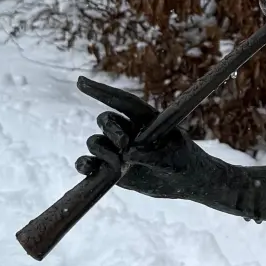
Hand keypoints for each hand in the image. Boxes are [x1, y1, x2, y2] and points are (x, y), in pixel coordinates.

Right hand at [73, 77, 216, 199]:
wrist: (184, 183)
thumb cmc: (185, 163)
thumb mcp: (175, 157)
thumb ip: (153, 155)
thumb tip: (127, 154)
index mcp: (145, 118)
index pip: (122, 101)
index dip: (101, 91)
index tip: (80, 82)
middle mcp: (129, 131)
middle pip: (106, 120)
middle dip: (111, 129)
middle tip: (123, 144)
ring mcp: (118, 150)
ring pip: (96, 141)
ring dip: (102, 151)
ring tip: (119, 166)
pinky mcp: (111, 168)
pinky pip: (89, 163)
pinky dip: (84, 165)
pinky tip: (88, 168)